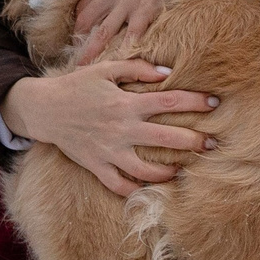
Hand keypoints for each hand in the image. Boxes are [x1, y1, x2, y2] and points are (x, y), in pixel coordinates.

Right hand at [1, 63, 220, 198]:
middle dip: (194, 142)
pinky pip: (119, 185)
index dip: (195, 102)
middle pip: (166, 138)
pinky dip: (136, 191)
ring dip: (168, 172)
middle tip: (213, 144)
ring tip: (183, 170)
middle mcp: (121, 129)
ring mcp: (109, 151)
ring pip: (145, 170)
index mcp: (126, 103)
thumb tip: (167, 72)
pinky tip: (151, 188)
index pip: (169, 102)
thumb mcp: (105, 69)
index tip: (215, 103)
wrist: (44, 108)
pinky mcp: (97, 166)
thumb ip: (137, 68)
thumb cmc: (78, 85)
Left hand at [73, 0, 259, 54]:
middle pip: (87, 20)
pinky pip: (130, 36)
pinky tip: (118, 62)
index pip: (83, 1)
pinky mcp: (145, 11)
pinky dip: (124, 49)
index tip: (78, 28)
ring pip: (102, 33)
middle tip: (73, 51)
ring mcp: (127, 3)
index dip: (79, 16)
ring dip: (91, 51)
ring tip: (82, 66)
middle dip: (79, 37)